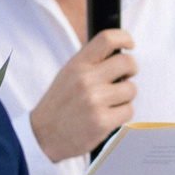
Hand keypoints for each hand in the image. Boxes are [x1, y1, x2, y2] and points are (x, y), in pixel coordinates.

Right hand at [30, 30, 136, 162]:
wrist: (43, 135)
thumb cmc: (59, 105)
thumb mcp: (68, 75)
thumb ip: (90, 63)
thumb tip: (119, 54)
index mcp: (77, 65)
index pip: (107, 39)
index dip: (124, 38)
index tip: (129, 45)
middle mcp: (86, 80)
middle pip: (127, 63)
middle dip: (131, 71)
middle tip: (125, 78)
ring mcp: (94, 101)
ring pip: (131, 89)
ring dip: (125, 97)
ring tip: (110, 103)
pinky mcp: (102, 122)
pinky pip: (129, 111)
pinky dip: (122, 114)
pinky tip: (108, 116)